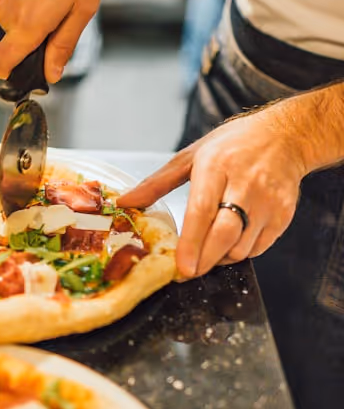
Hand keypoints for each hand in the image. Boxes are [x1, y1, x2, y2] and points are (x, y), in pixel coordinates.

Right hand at [0, 0, 103, 83]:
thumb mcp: (84, 5)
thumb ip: (64, 44)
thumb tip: (52, 72)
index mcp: (27, 24)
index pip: (0, 65)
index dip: (11, 73)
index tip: (23, 70)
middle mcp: (4, 11)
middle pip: (13, 38)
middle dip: (32, 30)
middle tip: (59, 4)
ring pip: (8, 15)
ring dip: (26, 7)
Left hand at [116, 107, 307, 278]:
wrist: (284, 137)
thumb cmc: (234, 145)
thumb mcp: (191, 155)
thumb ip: (156, 183)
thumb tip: (125, 203)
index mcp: (216, 166)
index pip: (202, 210)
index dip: (191, 243)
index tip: (181, 267)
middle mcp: (245, 184)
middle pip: (224, 234)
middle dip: (204, 260)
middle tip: (187, 271)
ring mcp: (268, 201)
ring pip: (241, 247)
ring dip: (220, 258)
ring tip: (207, 250)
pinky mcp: (283, 215)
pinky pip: (258, 248)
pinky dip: (239, 253)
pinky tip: (229, 242)